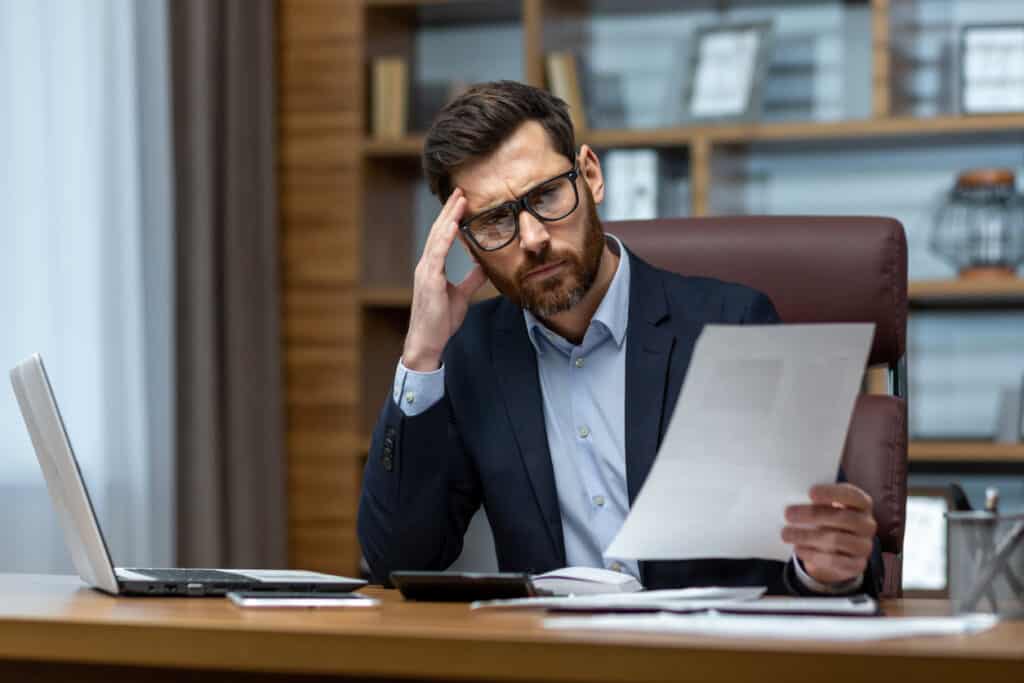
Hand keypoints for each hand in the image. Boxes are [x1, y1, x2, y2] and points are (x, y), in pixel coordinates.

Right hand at [402, 188, 488, 371]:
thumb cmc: (441, 321)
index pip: (443, 237)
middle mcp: (427, 265)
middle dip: (450, 210)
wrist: (428, 342)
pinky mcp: (428, 281)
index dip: (452, 218)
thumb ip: (471, 279)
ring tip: (459, 199)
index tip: (462, 201)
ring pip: (437, 238)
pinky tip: (453, 225)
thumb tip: (484, 265)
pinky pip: (437, 254)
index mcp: (433, 267)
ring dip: (448, 217)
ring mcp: (426, 272)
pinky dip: (445, 238)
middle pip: (438, 231)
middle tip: (460, 190)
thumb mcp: (461, 295)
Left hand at [782, 483, 876, 584]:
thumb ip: (816, 502)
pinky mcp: (857, 565)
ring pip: (837, 540)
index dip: (833, 493)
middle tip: (788, 514)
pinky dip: (813, 554)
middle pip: (843, 518)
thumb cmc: (828, 519)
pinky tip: (798, 549)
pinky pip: (835, 561)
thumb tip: (793, 501)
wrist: (837, 551)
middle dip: (813, 515)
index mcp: (862, 504)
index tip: (810, 493)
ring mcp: (864, 546)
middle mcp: (867, 525)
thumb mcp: (825, 507)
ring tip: (786, 534)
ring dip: (807, 536)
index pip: (853, 495)